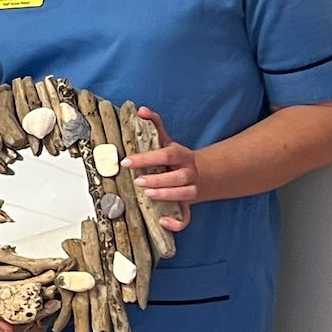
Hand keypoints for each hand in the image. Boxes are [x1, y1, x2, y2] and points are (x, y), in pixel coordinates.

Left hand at [126, 107, 198, 224]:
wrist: (204, 174)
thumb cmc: (177, 158)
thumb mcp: (167, 141)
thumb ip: (155, 125)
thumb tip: (142, 109)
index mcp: (181, 156)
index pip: (165, 155)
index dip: (146, 158)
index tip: (126, 161)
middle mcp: (188, 173)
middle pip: (176, 177)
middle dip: (157, 179)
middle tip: (138, 181)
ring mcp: (191, 190)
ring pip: (184, 195)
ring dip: (166, 195)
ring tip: (148, 194)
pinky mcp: (189, 205)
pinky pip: (186, 217)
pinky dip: (177, 222)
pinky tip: (163, 221)